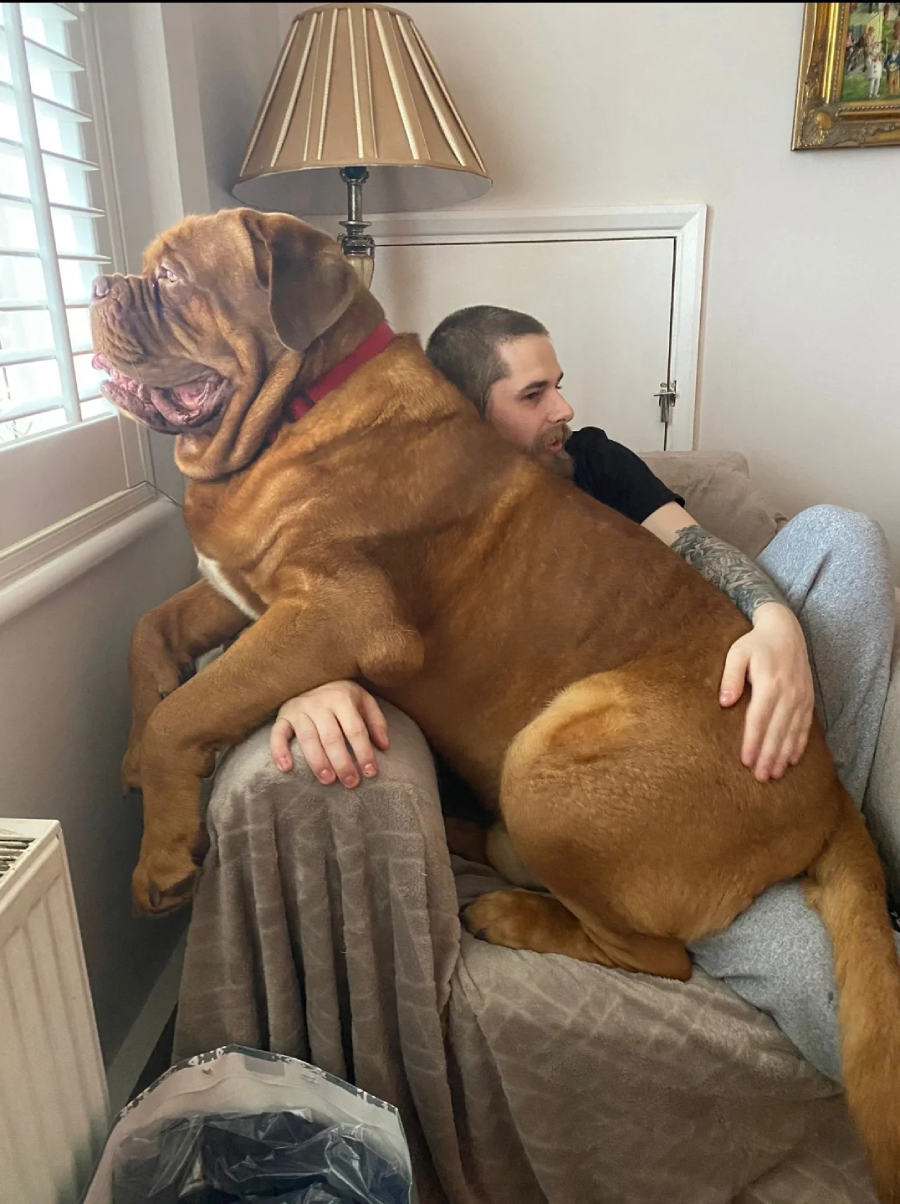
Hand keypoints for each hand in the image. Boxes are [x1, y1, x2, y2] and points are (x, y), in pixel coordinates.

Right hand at [269, 680, 388, 787]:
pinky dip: (279, 751)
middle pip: (332, 737)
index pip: (355, 729)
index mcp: (342, 698)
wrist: (312, 675)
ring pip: (307, 739)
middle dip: (342, 762)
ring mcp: (299, 709)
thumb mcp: (364, 700)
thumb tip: (384, 746)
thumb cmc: (342, 695)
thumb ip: (376, 722)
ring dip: (317, 762)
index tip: (370, 773)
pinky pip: (278, 734)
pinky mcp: (283, 716)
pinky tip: (286, 768)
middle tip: (351, 783)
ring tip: (327, 780)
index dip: (364, 752)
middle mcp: (319, 703)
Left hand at [718, 603, 814, 780]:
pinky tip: (792, 759)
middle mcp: (789, 694)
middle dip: (769, 756)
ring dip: (784, 755)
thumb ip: (730, 677)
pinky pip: (805, 726)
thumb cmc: (755, 643)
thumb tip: (724, 703)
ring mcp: (801, 697)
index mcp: (770, 684)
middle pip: (777, 731)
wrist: (785, 629)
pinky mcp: (808, 698)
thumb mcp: (737, 653)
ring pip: (793, 732)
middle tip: (761, 777)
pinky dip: (799, 744)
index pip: (759, 720)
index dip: (753, 742)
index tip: (747, 761)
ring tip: (775, 774)